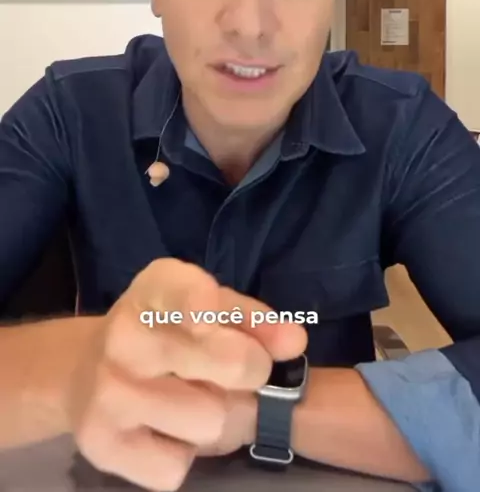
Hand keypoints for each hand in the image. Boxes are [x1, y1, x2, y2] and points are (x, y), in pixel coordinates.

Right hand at [68, 259, 305, 490]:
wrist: (83, 372)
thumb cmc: (167, 333)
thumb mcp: (209, 309)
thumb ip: (254, 322)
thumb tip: (294, 342)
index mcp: (155, 290)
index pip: (179, 293)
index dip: (198, 303)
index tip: (205, 309)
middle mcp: (124, 335)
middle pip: (229, 363)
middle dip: (248, 370)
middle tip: (229, 371)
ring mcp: (107, 391)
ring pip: (211, 421)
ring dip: (213, 418)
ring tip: (186, 398)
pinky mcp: (100, 444)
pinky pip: (176, 467)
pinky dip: (180, 455)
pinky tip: (159, 429)